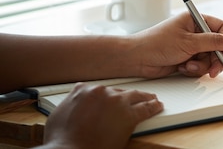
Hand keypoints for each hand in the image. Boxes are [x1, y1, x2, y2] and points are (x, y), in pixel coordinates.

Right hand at [41, 83, 162, 148]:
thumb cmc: (61, 139)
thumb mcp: (58, 115)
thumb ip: (70, 103)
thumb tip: (74, 100)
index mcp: (83, 90)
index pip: (99, 89)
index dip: (107, 95)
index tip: (111, 97)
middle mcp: (101, 92)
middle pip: (119, 91)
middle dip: (125, 96)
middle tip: (134, 98)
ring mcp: (116, 102)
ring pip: (135, 96)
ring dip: (144, 96)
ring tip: (151, 98)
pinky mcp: (129, 115)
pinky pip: (145, 109)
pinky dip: (153, 107)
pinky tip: (157, 106)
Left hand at [129, 12, 222, 78]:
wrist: (137, 59)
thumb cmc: (158, 44)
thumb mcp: (190, 42)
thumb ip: (214, 42)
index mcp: (195, 20)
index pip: (221, 27)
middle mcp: (194, 32)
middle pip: (217, 46)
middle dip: (214, 59)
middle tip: (214, 70)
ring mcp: (191, 46)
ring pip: (209, 58)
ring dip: (201, 66)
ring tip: (188, 67)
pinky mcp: (186, 58)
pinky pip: (200, 66)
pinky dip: (193, 70)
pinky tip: (181, 68)